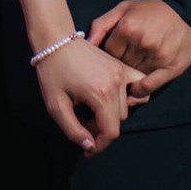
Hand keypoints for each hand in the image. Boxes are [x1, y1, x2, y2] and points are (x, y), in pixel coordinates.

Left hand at [34, 37, 146, 157]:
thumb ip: (73, 130)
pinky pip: (138, 86)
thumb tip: (89, 145)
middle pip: (118, 122)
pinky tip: (112, 100)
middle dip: (100, 130)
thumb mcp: (56, 106)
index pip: (111, 132)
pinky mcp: (122, 66)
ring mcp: (122, 73)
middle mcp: (117, 84)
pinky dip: (132, 97)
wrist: (56, 41)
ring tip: (91, 112)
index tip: (86, 149)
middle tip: (81, 125)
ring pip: (125, 109)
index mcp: (101, 94)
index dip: (99, 145)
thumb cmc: (53, 72)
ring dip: (110, 116)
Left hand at [87, 0, 190, 98]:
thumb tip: (86, 44)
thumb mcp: (124, 8)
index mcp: (127, 28)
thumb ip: (102, 25)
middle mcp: (141, 43)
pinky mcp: (171, 68)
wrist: (187, 10)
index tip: (111, 55)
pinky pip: (149, 87)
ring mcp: (157, 57)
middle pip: (119, 66)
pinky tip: (135, 89)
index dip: (108, 55)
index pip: (108, 53)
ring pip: (133, 76)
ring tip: (128, 74)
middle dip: (117, 67)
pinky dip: (139, 91)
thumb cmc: (151, 9)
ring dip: (129, 77)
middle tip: (119, 66)